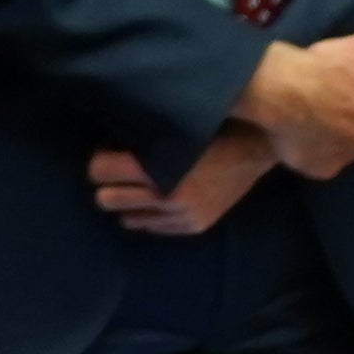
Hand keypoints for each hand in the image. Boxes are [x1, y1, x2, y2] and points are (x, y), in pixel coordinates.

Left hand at [88, 123, 278, 236]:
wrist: (254, 147)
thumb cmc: (210, 127)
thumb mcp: (170, 127)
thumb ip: (138, 138)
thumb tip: (104, 141)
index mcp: (157, 167)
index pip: (100, 171)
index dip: (100, 160)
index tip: (108, 152)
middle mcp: (166, 196)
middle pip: (106, 199)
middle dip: (108, 183)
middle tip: (117, 171)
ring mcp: (181, 215)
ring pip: (128, 218)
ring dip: (128, 201)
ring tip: (137, 186)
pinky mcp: (194, 225)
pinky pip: (153, 227)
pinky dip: (148, 214)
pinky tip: (155, 200)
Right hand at [237, 31, 353, 181]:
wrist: (281, 90)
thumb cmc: (326, 66)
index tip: (342, 84)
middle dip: (350, 119)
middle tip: (325, 100)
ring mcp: (345, 159)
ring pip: (342, 147)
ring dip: (332, 135)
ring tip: (309, 116)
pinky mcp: (320, 170)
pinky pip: (320, 161)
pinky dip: (313, 151)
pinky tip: (300, 134)